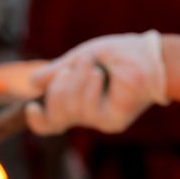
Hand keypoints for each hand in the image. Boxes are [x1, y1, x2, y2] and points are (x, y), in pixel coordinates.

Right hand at [26, 31, 166, 134]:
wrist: (148, 56)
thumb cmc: (117, 54)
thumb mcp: (78, 59)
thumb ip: (56, 72)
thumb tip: (31, 84)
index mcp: (76, 100)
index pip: (51, 124)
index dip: (38, 120)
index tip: (32, 107)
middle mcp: (86, 114)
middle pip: (54, 118)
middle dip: (56, 90)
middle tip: (71, 69)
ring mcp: (99, 120)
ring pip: (69, 111)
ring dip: (76, 82)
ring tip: (93, 67)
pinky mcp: (112, 121)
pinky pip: (88, 110)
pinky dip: (90, 88)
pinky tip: (102, 76)